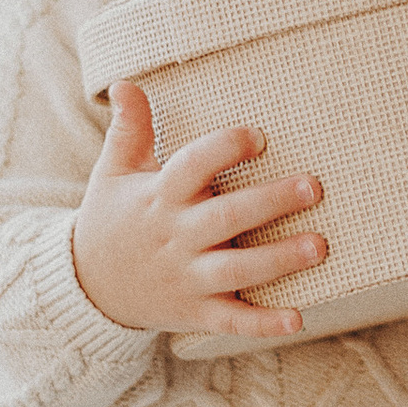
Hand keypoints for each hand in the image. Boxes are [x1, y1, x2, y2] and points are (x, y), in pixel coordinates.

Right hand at [72, 84, 327, 338]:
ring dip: (278, 260)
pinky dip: (263, 323)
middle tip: (313, 187)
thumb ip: (129, 128)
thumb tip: (126, 83)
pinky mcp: (195, 313)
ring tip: (320, 245)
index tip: (258, 136)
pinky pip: (232, 320)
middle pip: (226, 217)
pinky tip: (298, 320)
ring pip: (236, 270)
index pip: (192, 167)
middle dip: (270, 202)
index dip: (224, 149)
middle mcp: (176, 237)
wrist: (87, 289)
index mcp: (160, 197)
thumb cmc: (111, 220)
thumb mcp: (113, 172)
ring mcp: (187, 278)